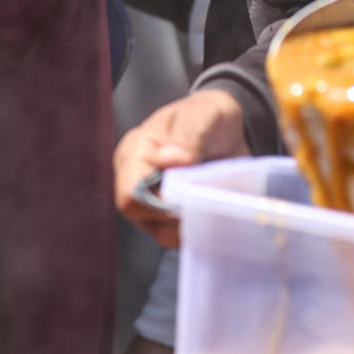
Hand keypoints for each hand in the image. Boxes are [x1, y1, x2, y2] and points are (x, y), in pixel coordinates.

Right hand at [114, 89, 249, 247]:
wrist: (224, 129)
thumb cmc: (207, 116)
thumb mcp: (203, 116)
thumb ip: (187, 136)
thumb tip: (168, 160)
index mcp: (134, 153)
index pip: (130, 194)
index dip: (158, 204)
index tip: (191, 198)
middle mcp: (134, 180)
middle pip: (141, 217)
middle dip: (177, 216)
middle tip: (209, 201)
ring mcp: (149, 201)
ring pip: (159, 232)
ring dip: (189, 225)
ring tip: (213, 203)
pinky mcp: (166, 216)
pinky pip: (175, 236)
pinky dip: (196, 231)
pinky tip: (212, 213)